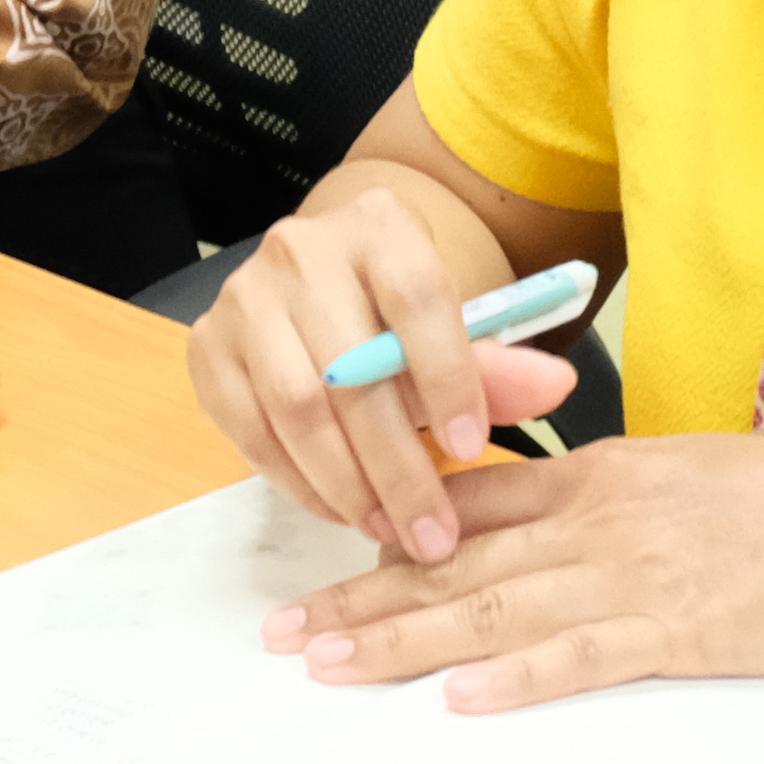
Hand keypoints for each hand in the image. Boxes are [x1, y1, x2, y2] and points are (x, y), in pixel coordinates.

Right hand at [189, 189, 580, 567]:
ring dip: (345, 484)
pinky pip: (250, 430)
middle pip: (350, 369)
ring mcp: (244, 297)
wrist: (330, 278)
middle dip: (396, 467)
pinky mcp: (208, 347)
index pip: (416, 296)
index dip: (447, 377)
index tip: (471, 451)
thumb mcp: (457, 327)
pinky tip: (340, 508)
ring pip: (295, 405)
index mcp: (378, 228)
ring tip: (388, 529)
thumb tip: (556, 388)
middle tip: (432, 535)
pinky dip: (296, 482)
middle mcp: (301, 250)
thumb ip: (499, 366)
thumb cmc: (401, 312)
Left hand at [262, 430, 763, 710]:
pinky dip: (521, 677)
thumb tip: (524, 526)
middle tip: (288, 630)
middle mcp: (597, 518)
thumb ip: (595, 501)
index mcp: (596, 477)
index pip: (468, 500)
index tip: (324, 559)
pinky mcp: (683, 627)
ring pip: (496, 606)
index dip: (388, 531)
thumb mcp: (672, 477)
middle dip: (364, 596)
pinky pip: (585, 655)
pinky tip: (463, 697)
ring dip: (406, 638)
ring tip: (334, 663)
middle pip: (456, 559)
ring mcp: (636, 572)